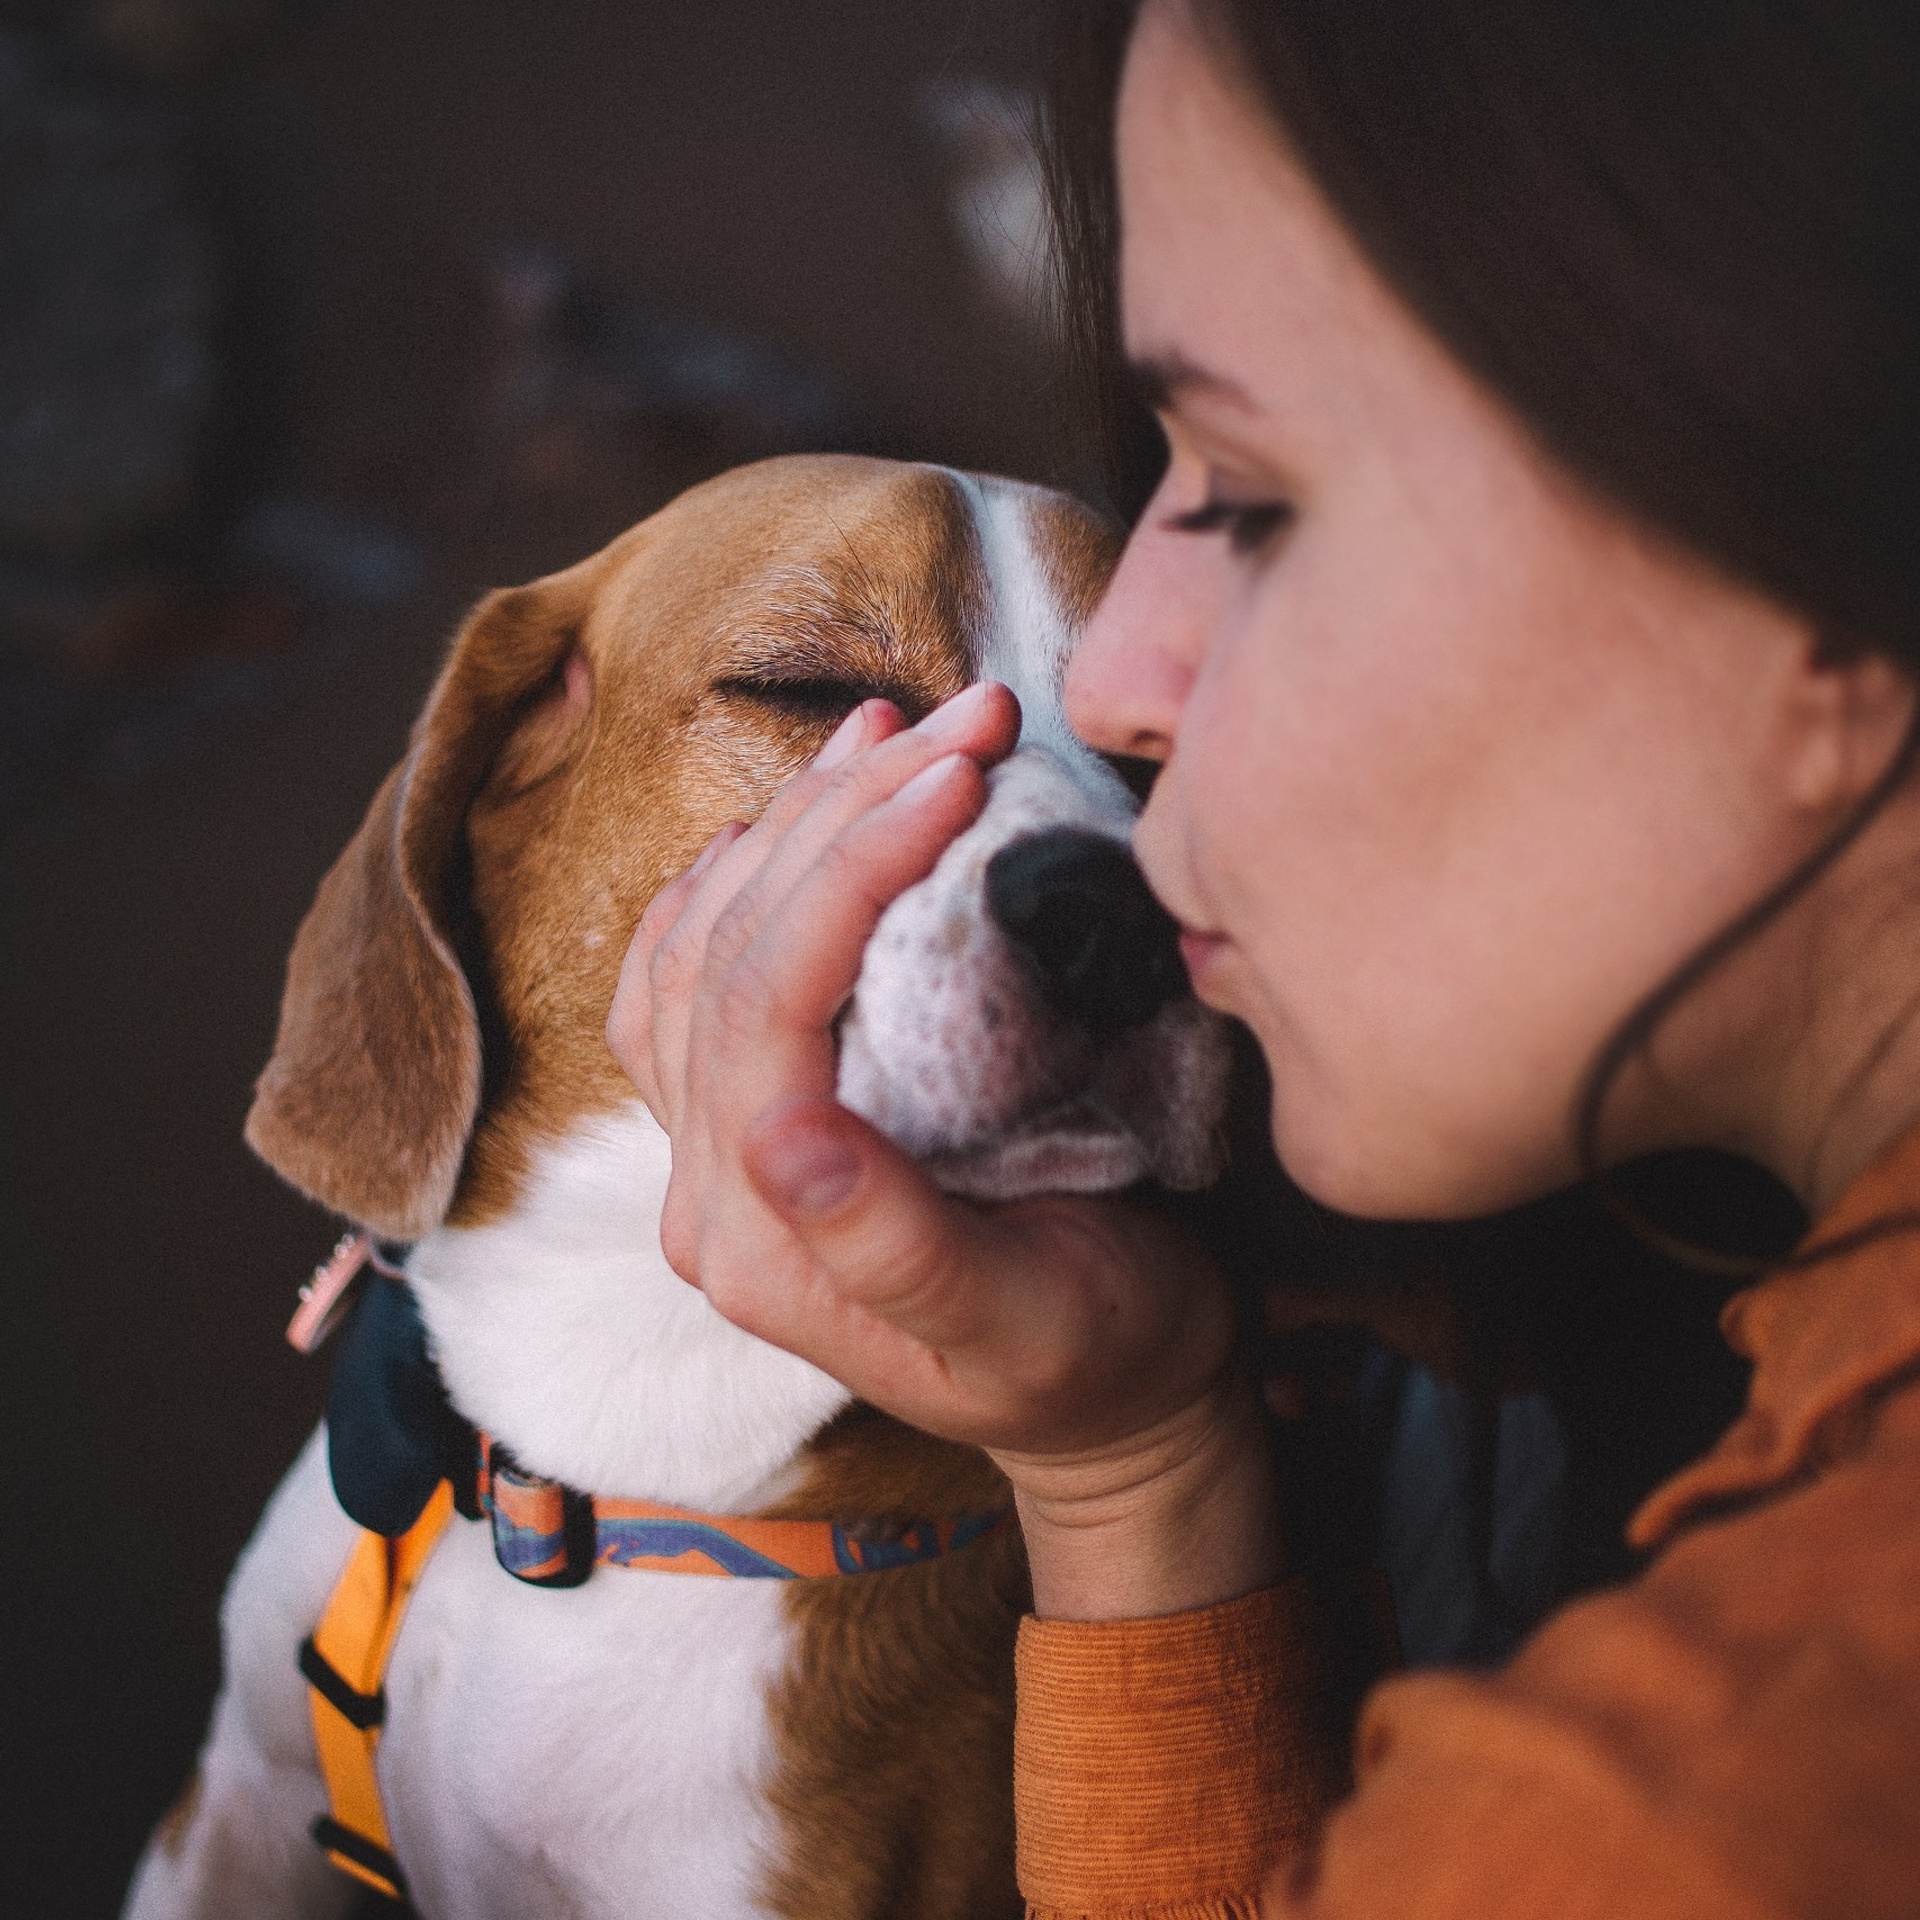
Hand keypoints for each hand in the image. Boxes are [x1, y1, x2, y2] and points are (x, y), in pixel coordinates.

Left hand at [606, 683, 1283, 1616]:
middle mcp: (708, 1194)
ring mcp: (717, 1155)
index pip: (763, 1005)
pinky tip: (795, 815)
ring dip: (788, 821)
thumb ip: (891, 1247)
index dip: (853, 867)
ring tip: (889, 729)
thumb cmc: (1101, 1361)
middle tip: (965, 720)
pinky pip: (696, 977)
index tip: (963, 771)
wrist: (1118, 1401)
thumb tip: (780, 1133)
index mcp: (759, 1243)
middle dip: (839, 811)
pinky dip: (742, 876)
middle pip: (723, 952)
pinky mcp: (752, 1124)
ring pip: (696, 944)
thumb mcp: (1022, 1323)